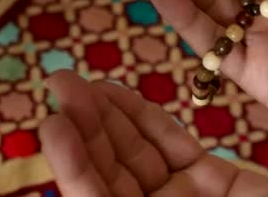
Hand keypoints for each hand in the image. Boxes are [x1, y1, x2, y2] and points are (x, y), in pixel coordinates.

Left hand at [40, 70, 267, 195]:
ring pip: (139, 152)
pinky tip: (123, 94)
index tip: (53, 123)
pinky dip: (149, 119)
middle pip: (112, 170)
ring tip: (85, 81)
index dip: (71, 163)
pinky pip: (174, 145)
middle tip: (63, 81)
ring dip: (111, 116)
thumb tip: (78, 189)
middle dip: (86, 126)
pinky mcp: (213, 178)